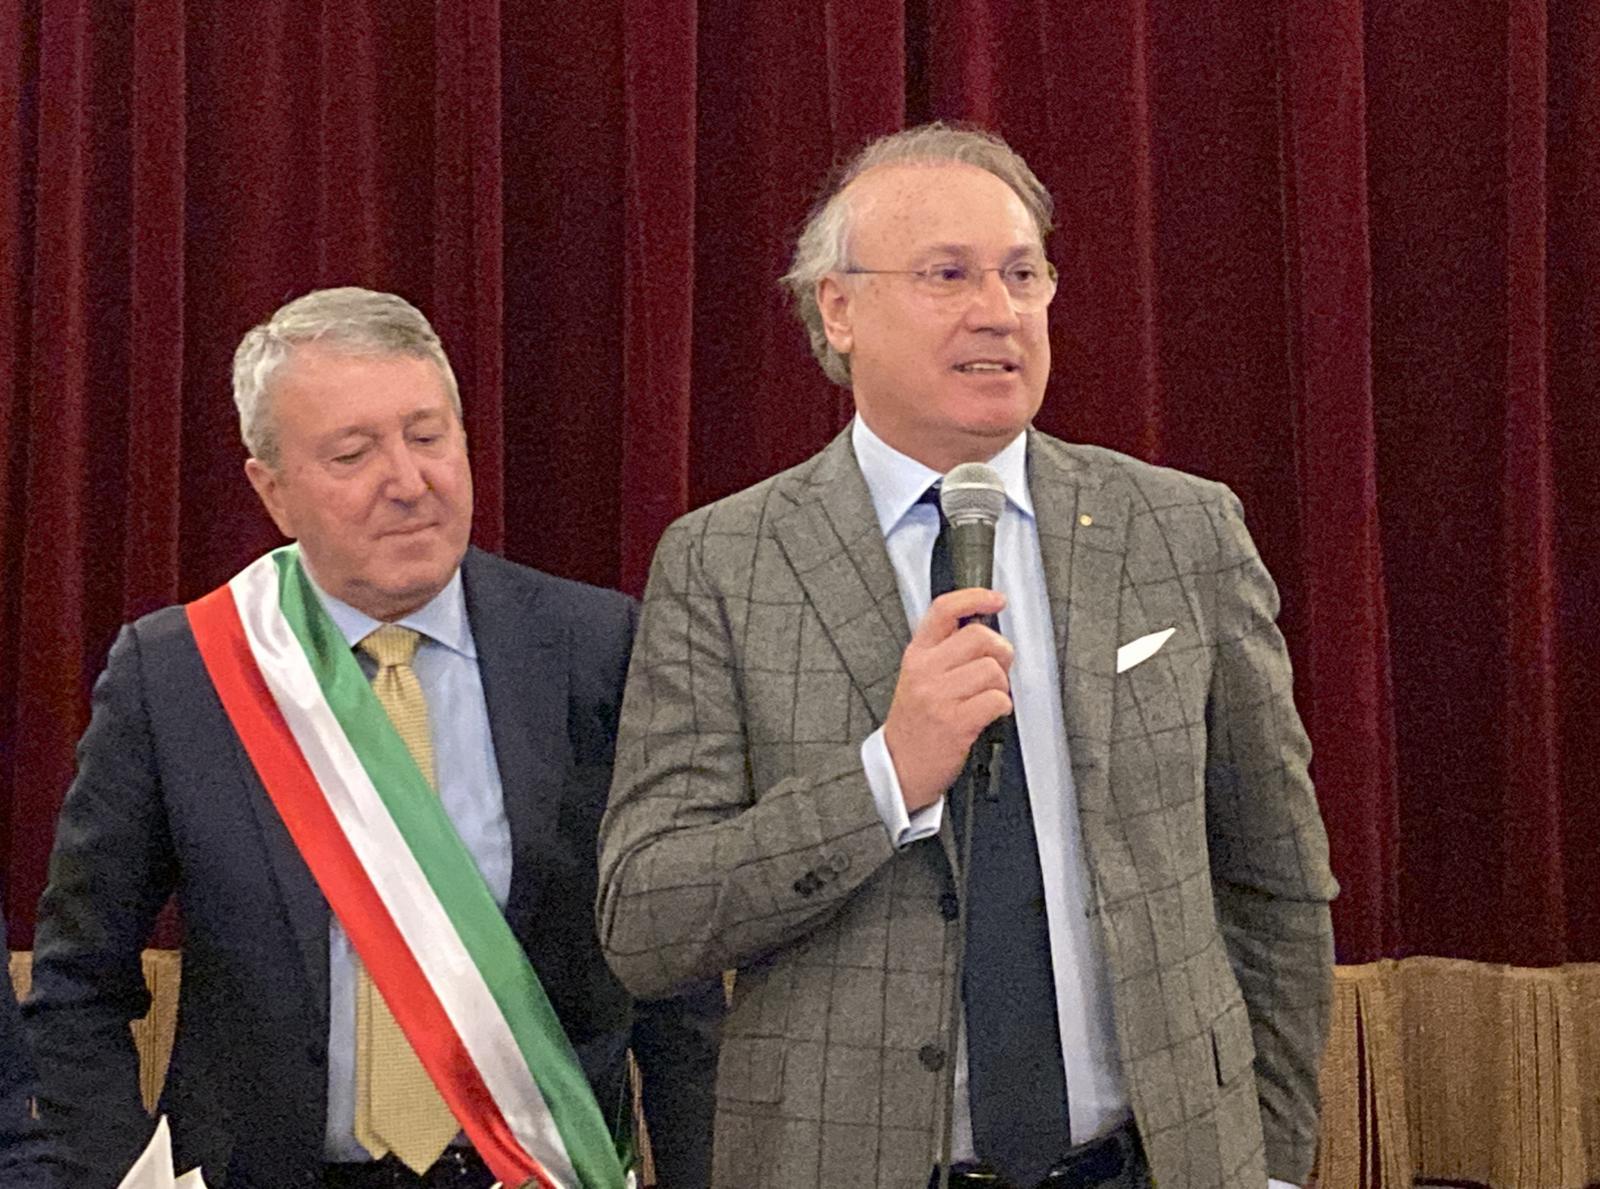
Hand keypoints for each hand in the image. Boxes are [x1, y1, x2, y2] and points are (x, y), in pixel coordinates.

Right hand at [883, 588, 1012, 811]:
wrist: (900, 768)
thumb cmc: (915, 724)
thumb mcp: (917, 678)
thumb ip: (944, 653)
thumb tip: (985, 632)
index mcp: (917, 655)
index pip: (944, 610)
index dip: (975, 597)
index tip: (996, 600)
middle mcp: (926, 671)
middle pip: (980, 637)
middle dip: (1001, 651)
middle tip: (998, 666)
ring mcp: (939, 697)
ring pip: (993, 670)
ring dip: (1001, 685)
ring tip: (988, 697)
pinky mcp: (955, 723)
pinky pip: (997, 700)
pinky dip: (1002, 707)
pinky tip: (989, 714)